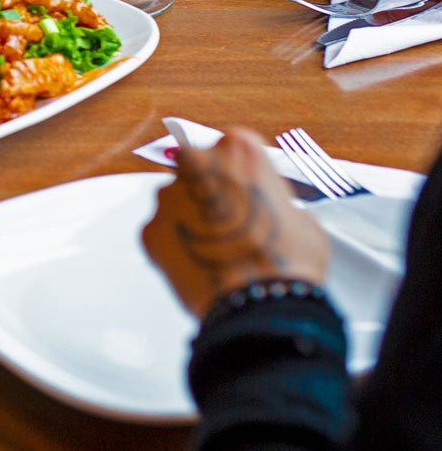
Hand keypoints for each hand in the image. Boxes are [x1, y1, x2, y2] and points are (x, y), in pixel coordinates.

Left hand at [140, 130, 327, 317]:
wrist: (262, 302)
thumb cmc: (287, 259)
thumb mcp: (301, 216)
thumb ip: (273, 200)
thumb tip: (267, 209)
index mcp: (237, 148)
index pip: (231, 153)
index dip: (240, 179)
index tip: (244, 195)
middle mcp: (195, 163)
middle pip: (197, 174)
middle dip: (209, 197)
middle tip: (230, 227)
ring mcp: (167, 196)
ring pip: (175, 204)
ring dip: (190, 221)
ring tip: (218, 252)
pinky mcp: (148, 229)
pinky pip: (162, 235)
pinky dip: (175, 248)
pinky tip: (200, 265)